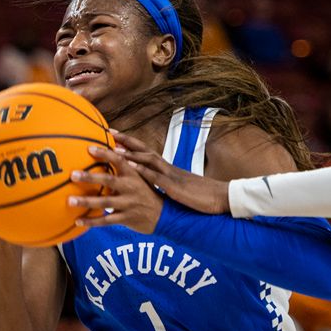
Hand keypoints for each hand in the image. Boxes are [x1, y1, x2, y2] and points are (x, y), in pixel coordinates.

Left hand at [67, 144, 163, 233]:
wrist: (164, 215)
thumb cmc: (146, 193)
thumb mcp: (140, 177)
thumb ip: (125, 167)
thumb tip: (108, 151)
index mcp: (133, 174)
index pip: (118, 160)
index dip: (105, 154)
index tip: (89, 149)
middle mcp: (130, 187)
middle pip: (108, 180)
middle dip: (90, 178)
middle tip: (73, 175)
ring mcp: (128, 204)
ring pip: (104, 202)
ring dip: (86, 201)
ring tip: (69, 200)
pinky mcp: (126, 218)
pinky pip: (106, 221)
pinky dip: (91, 221)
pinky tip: (77, 221)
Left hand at [112, 133, 230, 214]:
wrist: (221, 197)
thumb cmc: (201, 196)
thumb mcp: (180, 188)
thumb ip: (167, 183)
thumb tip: (154, 184)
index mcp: (168, 169)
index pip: (146, 152)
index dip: (130, 143)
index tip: (114, 135)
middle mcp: (168, 168)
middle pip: (144, 150)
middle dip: (126, 141)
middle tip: (109, 132)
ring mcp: (171, 176)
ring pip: (148, 161)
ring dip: (131, 154)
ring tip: (114, 148)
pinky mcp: (175, 187)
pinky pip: (158, 178)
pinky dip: (145, 172)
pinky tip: (133, 168)